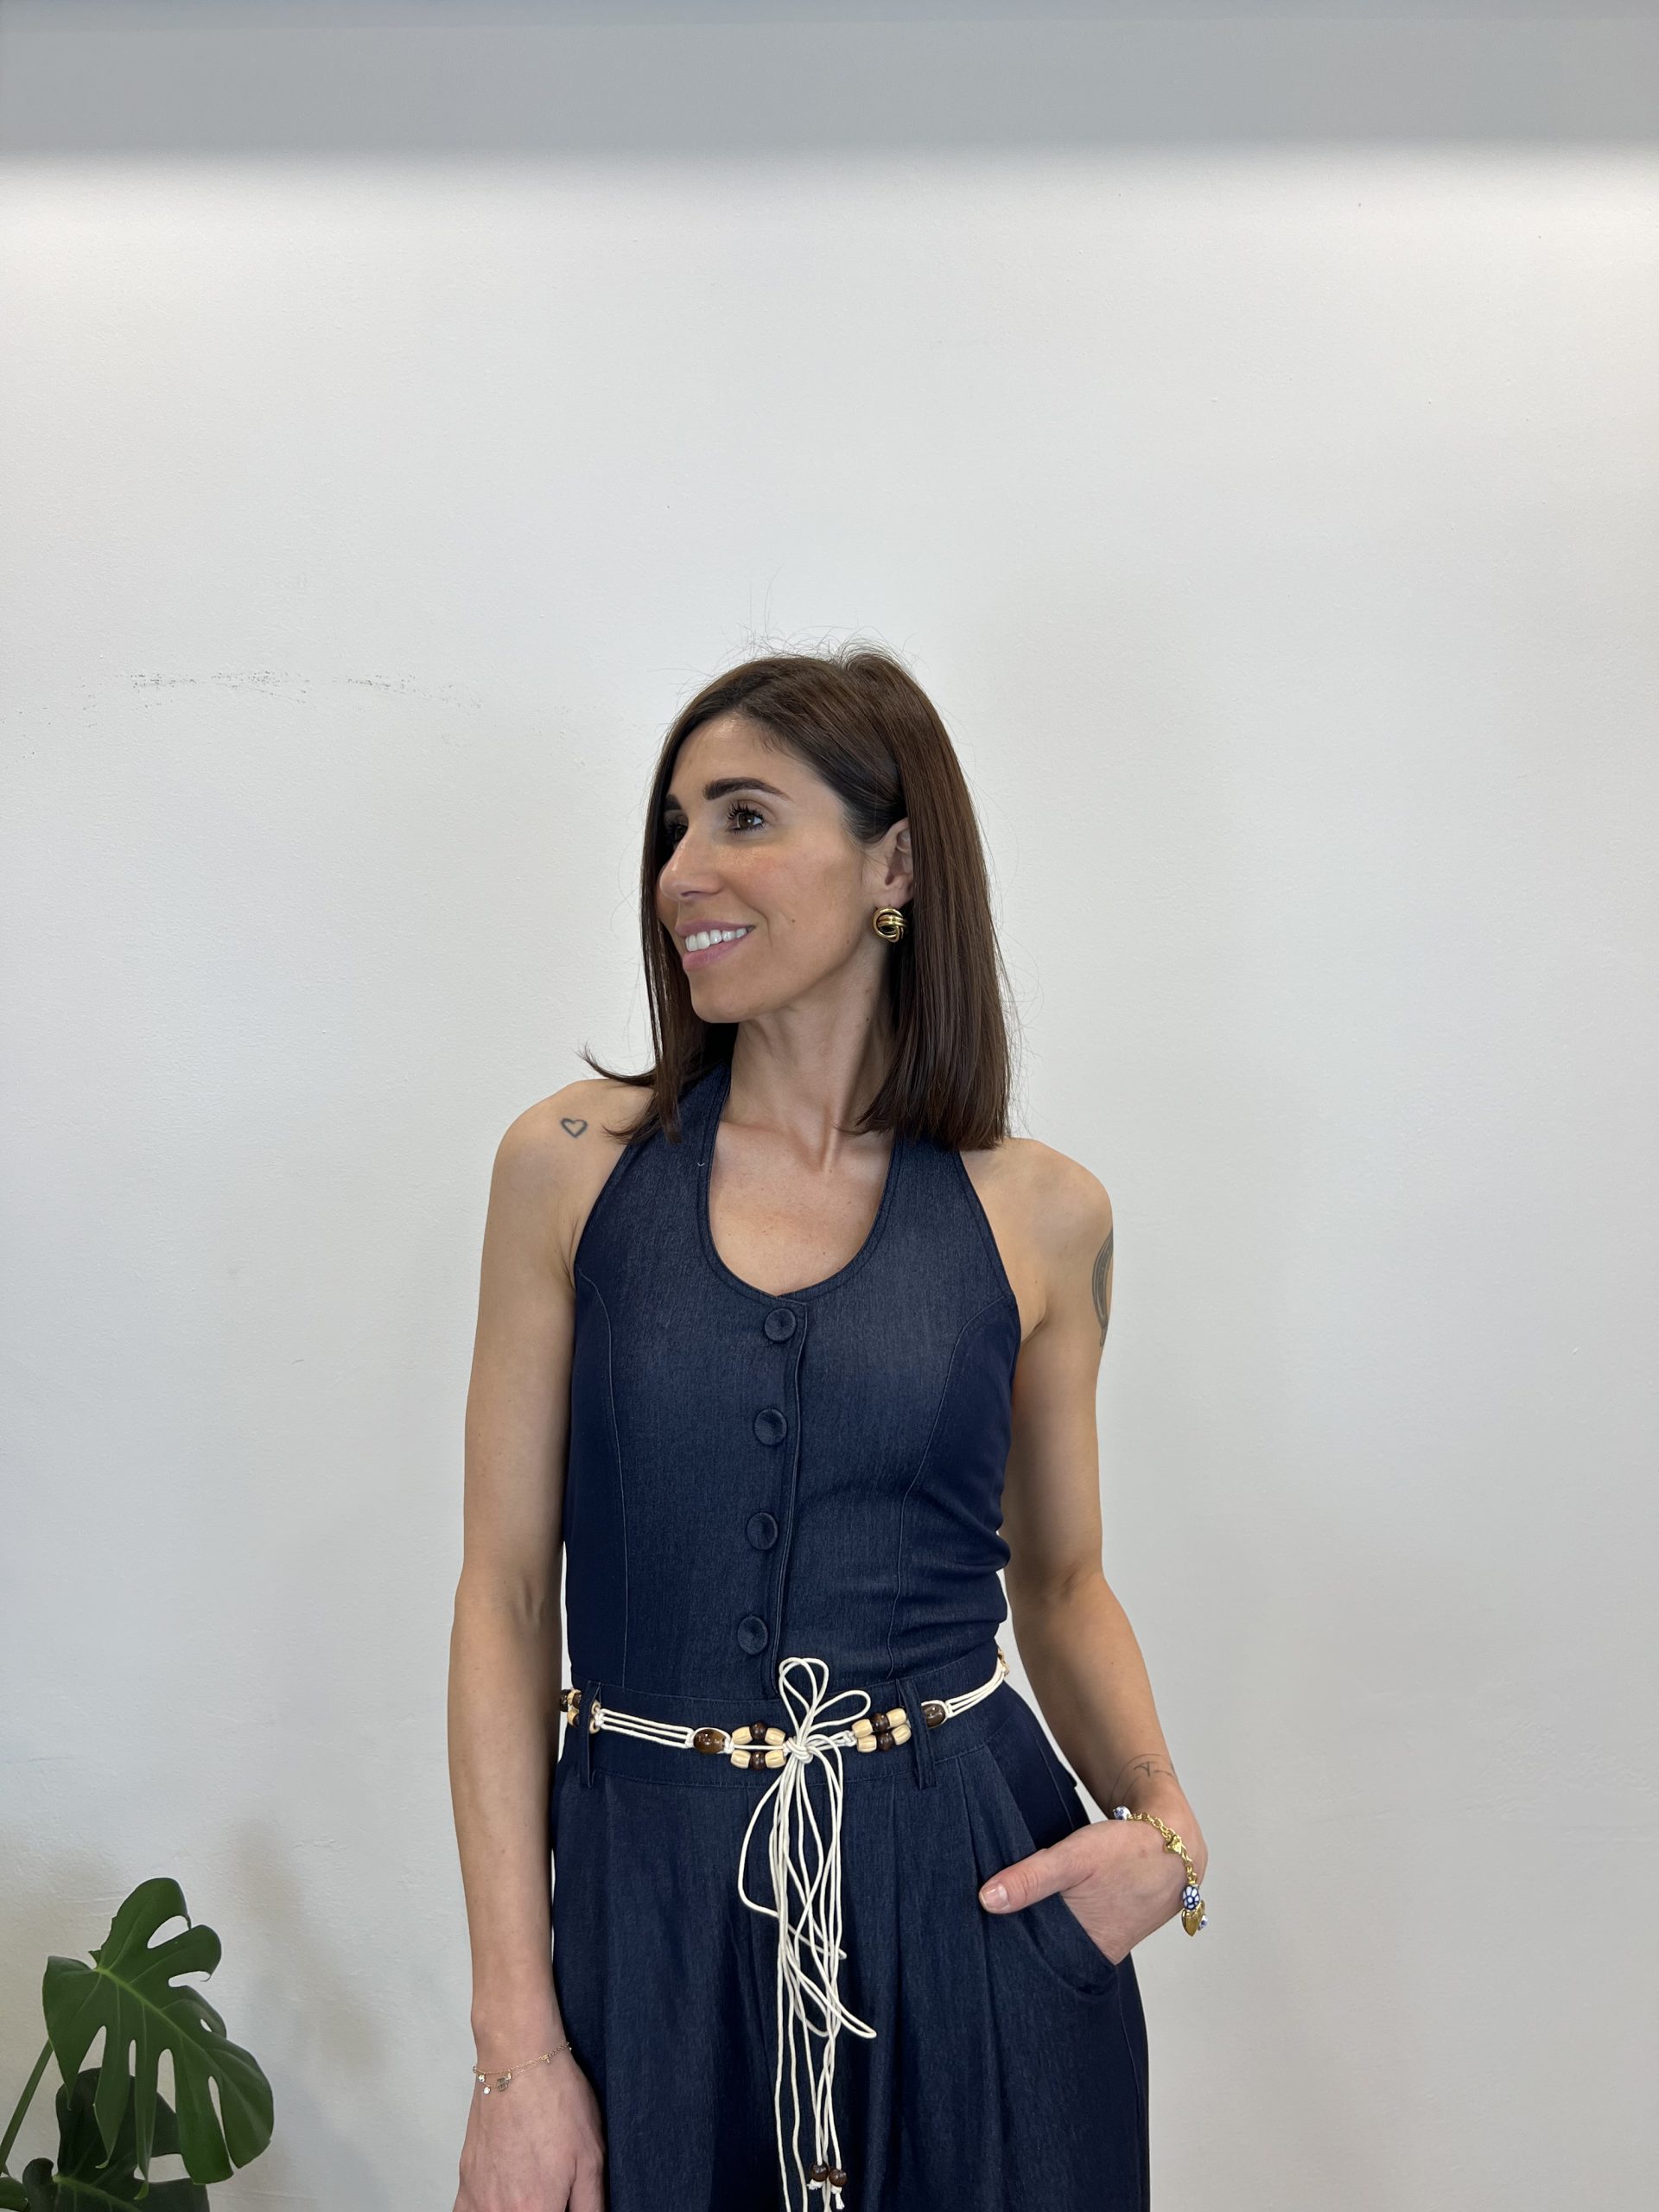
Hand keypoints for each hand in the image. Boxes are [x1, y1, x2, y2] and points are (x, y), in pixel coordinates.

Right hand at [453, 2046, 605, 2210]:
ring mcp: (478, 2198)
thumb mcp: (592, 2157)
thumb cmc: (556, 2099)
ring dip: (516, 2211)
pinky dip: (484, 2211)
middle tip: (556, 2192)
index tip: (567, 2203)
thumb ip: (591, 2207)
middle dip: (544, 2210)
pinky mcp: (465, 2181)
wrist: (518, 2059)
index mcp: (537, 2210)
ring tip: (532, 2193)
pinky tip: (503, 2199)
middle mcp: (501, 2211)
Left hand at [977, 1800, 1203, 1966]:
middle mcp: (1096, 1955)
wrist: (1175, 1843)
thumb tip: (987, 1899)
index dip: (1008, 1953)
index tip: (982, 1940)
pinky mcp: (1108, 1928)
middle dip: (1020, 1940)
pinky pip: (1074, 1929)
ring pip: (1059, 1940)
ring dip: (1039, 1926)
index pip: (1034, 1964)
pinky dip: (1058, 1918)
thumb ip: (1030, 1879)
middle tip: (987, 1923)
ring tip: (1009, 1910)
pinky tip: (1042, 1902)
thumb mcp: (1074, 1858)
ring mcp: (1104, 1943)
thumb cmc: (1127, 1851)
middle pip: (1045, 1954)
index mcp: (1086, 1951)